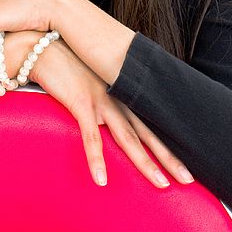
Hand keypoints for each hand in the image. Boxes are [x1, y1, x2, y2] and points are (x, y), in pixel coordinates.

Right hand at [30, 36, 193, 188]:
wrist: (43, 47)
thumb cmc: (66, 64)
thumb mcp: (92, 81)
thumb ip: (106, 96)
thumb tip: (111, 117)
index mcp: (122, 92)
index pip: (151, 121)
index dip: (168, 143)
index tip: (183, 161)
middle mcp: (118, 96)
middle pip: (148, 131)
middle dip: (169, 157)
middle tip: (188, 179)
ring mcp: (101, 99)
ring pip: (128, 136)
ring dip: (145, 162)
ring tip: (161, 184)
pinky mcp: (81, 102)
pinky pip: (91, 136)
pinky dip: (96, 159)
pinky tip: (101, 180)